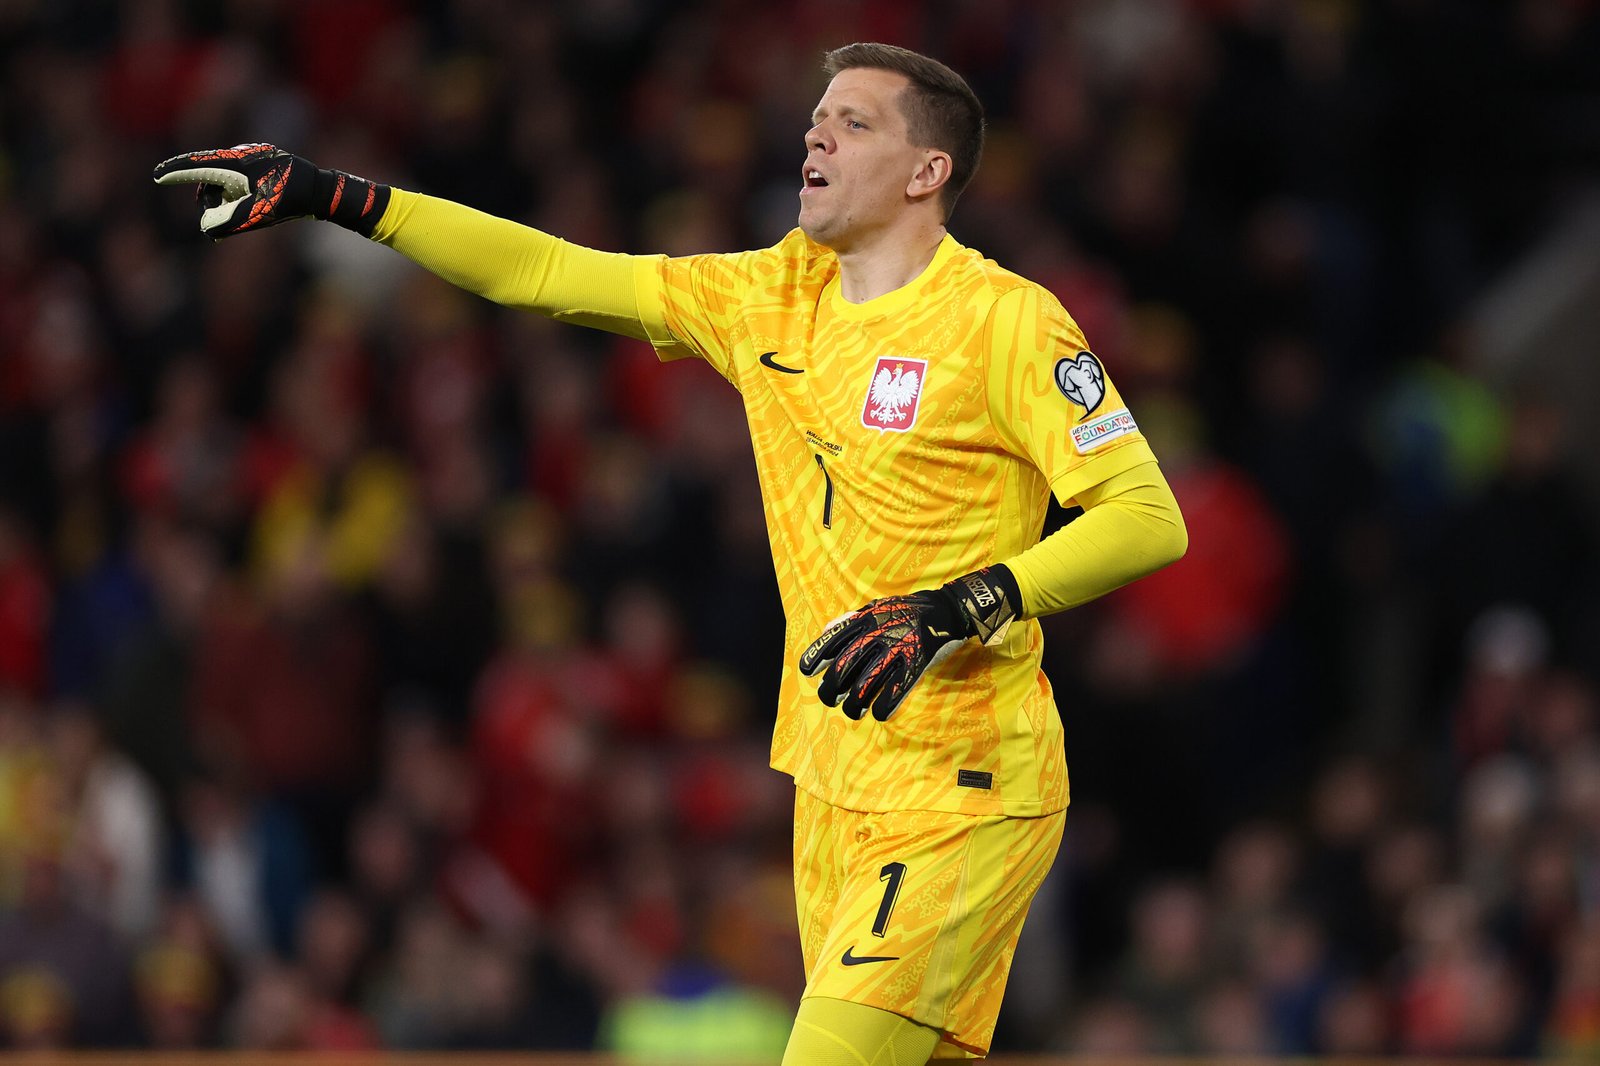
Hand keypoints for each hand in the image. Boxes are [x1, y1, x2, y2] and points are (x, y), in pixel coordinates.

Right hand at [153, 144, 389, 238]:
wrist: (323, 191)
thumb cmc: (293, 201)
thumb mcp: (260, 215)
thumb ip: (230, 221)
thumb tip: (207, 228)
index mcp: (239, 163)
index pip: (200, 164)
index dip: (177, 171)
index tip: (157, 175)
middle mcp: (242, 154)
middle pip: (209, 176)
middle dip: (208, 202)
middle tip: (214, 228)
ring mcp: (251, 157)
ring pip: (223, 180)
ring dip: (223, 202)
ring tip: (233, 222)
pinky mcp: (259, 163)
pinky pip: (237, 179)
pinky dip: (235, 197)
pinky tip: (246, 210)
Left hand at [798, 566, 1019, 721]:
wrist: (947, 608)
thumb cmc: (907, 611)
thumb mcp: (877, 607)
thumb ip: (851, 619)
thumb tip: (825, 630)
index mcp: (866, 619)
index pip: (834, 639)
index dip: (817, 655)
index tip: (806, 671)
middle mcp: (878, 632)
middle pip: (845, 665)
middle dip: (832, 687)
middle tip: (829, 699)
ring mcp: (898, 647)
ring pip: (868, 682)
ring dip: (855, 703)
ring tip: (852, 712)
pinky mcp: (917, 660)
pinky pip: (897, 687)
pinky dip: (885, 704)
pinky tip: (879, 713)